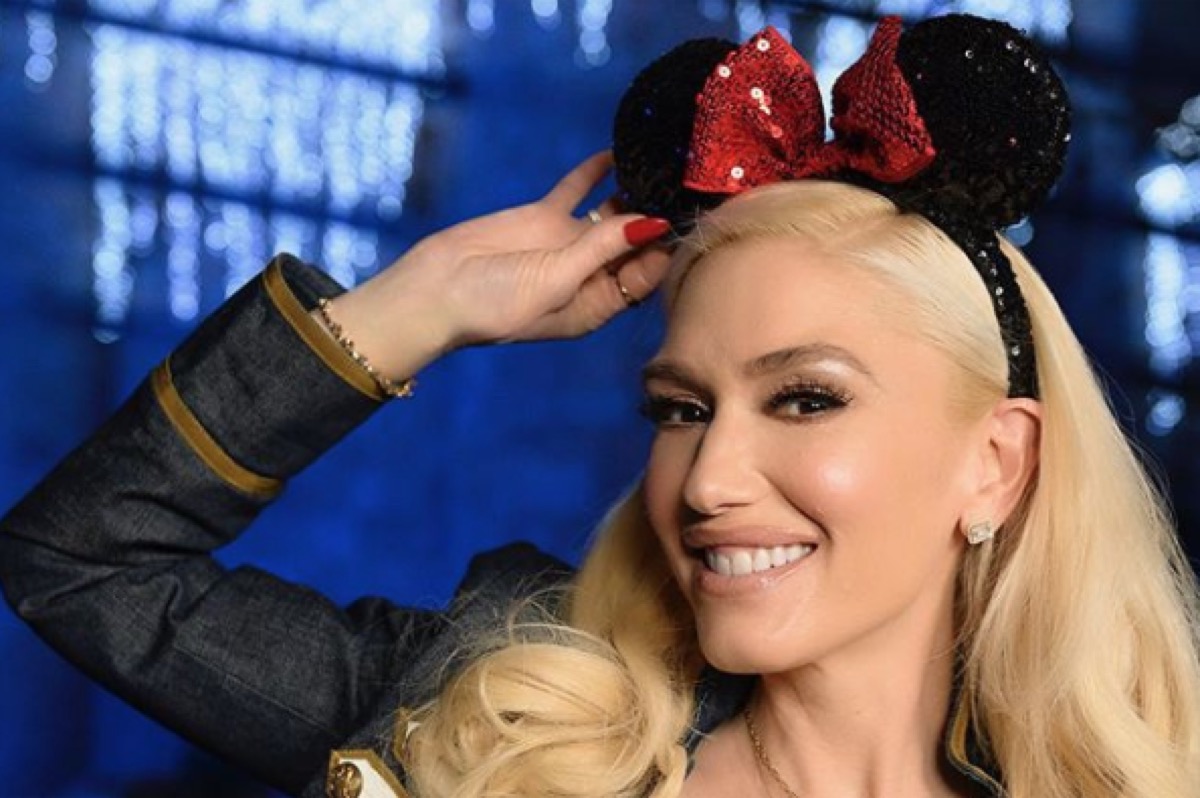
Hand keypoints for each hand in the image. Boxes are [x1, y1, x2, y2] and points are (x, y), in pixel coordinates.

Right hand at [323, 152, 672, 379]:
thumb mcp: (556, 280)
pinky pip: (577, 191)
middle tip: (691, 182)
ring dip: (636, 192)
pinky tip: (619, 152)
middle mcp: (589, 276)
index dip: (669, 247)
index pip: (647, 274)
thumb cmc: (496, 304)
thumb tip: (651, 223)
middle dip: (661, 217)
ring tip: (665, 164)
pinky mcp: (544, 219)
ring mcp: (568, 244)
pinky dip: (597, 173)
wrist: (435, 292)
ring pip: (614, 213)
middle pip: (637, 242)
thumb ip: (602, 249)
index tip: (694, 216)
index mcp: (598, 306)